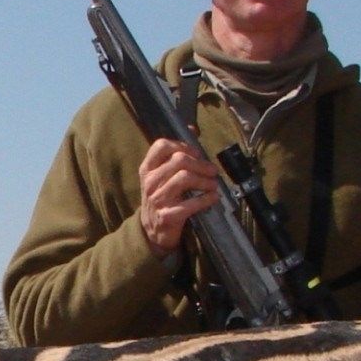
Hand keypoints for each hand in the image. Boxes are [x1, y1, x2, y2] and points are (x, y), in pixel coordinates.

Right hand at [137, 138, 219, 257]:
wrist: (152, 231)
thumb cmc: (162, 198)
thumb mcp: (161, 176)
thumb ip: (175, 154)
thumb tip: (192, 128)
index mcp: (147, 169)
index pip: (161, 145)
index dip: (183, 145)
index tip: (196, 153)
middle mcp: (150, 182)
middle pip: (179, 160)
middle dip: (201, 164)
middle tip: (212, 171)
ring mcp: (157, 199)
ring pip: (185, 178)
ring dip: (205, 180)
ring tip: (213, 184)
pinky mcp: (168, 216)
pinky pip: (191, 203)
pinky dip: (207, 199)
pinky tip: (213, 197)